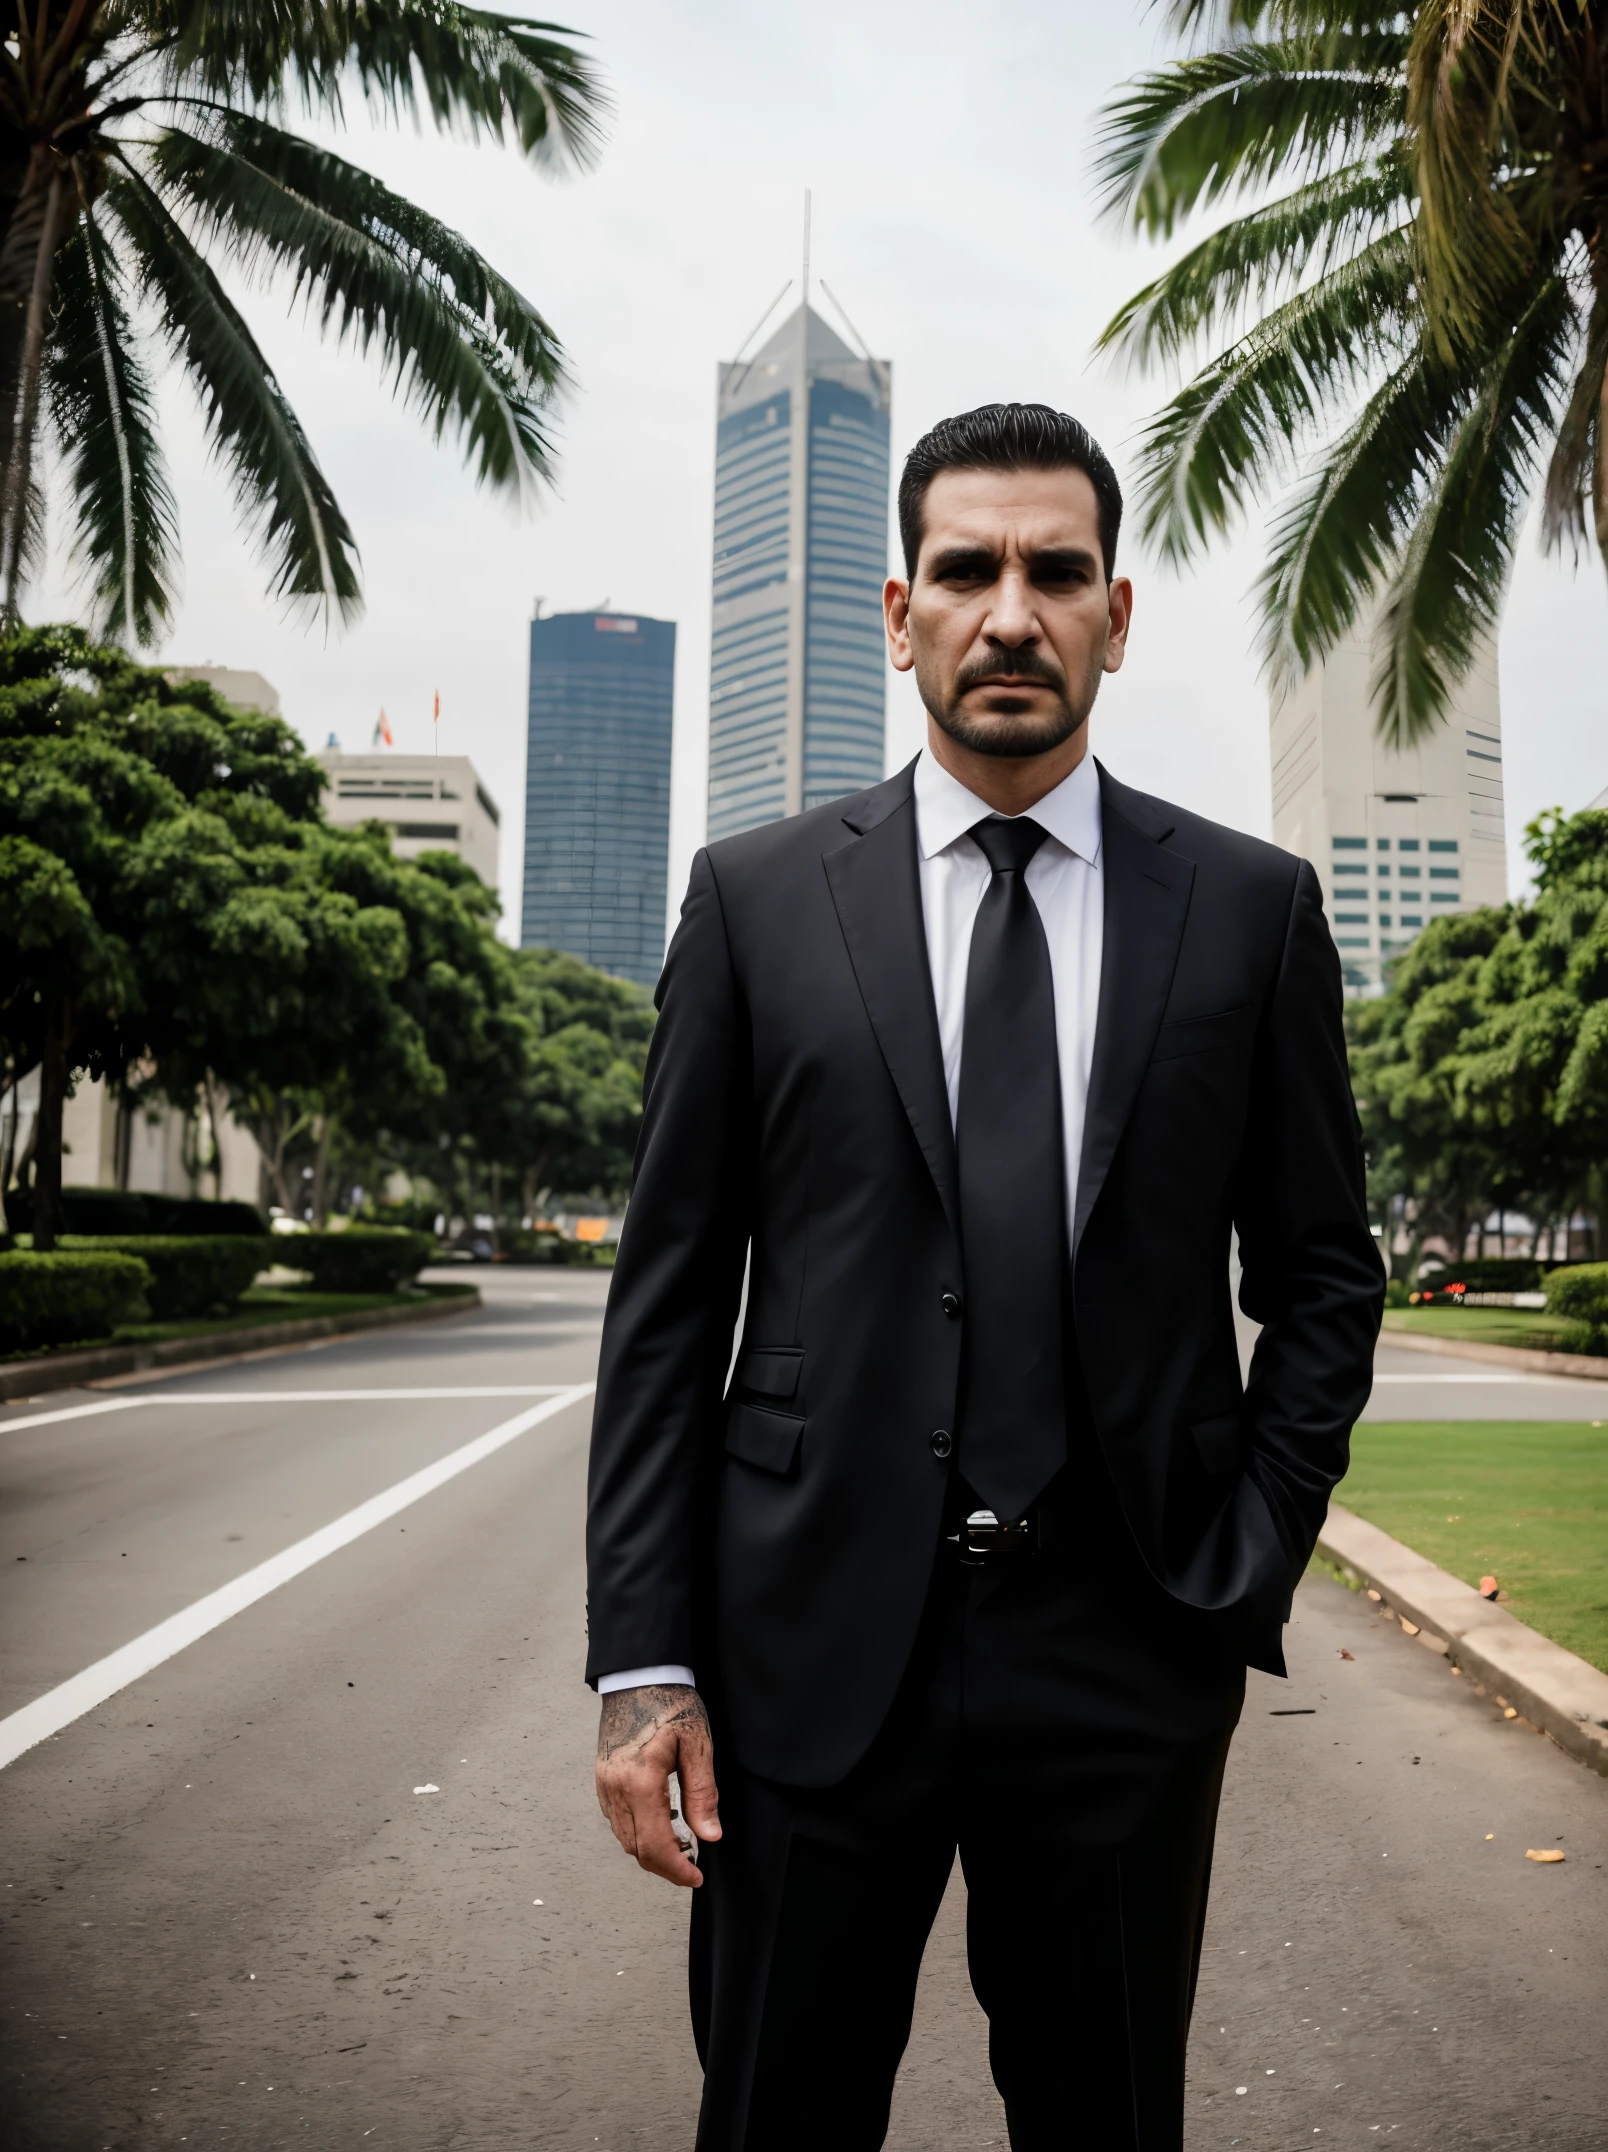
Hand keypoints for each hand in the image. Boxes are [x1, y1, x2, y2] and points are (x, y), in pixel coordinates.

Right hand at [595, 1684, 721, 1887]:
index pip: (655, 1846)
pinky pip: (616, 1820)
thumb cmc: (668, 1702)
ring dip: (650, 1850)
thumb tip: (709, 1835)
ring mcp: (604, 1784)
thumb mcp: (697, 1744)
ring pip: (624, 1838)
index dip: (677, 1870)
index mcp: (640, 1781)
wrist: (638, 1675)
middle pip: (636, 1849)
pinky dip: (637, 1832)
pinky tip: (660, 1821)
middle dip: (665, 1866)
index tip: (696, 1877)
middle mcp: (615, 1788)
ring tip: (681, 1844)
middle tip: (692, 1866)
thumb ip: (703, 1792)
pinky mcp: (601, 1778)